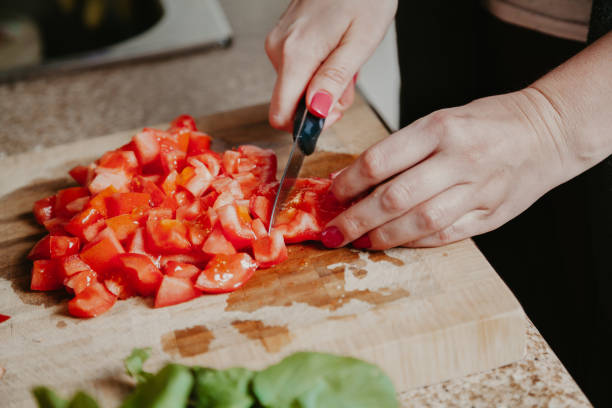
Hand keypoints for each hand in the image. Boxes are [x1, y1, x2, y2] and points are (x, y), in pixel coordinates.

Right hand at [265, 0, 396, 129]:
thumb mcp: (359, 44)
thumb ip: (334, 82)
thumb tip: (315, 113)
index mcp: (295, 54)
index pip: (281, 115)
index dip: (306, 126)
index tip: (332, 114)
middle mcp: (279, 49)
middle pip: (291, 104)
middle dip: (322, 103)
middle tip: (348, 81)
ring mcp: (279, 42)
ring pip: (296, 87)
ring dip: (324, 85)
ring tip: (346, 58)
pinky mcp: (284, 38)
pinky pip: (298, 70)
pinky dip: (319, 69)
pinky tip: (336, 50)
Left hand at [322, 89, 572, 248]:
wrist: (547, 132)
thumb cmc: (488, 123)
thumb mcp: (442, 120)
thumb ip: (403, 150)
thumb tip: (357, 179)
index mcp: (440, 128)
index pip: (381, 160)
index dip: (349, 182)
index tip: (332, 194)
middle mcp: (459, 159)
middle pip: (395, 198)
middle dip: (356, 219)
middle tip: (334, 232)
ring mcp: (478, 189)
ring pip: (419, 222)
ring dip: (382, 237)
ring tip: (360, 241)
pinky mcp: (490, 214)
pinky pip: (445, 235)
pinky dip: (414, 242)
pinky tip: (395, 243)